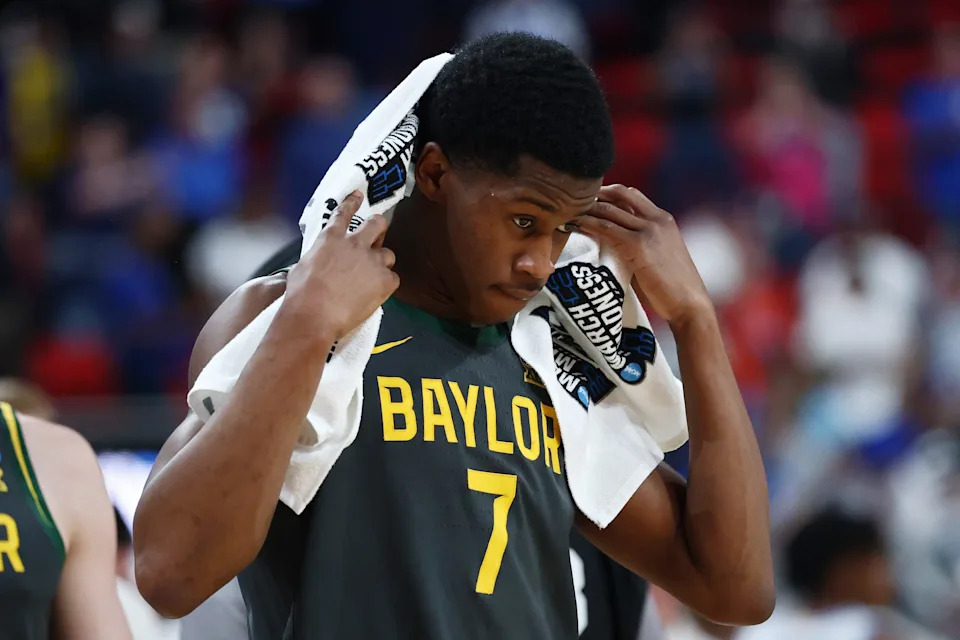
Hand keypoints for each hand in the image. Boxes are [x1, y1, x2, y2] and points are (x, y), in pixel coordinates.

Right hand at [282, 191, 398, 340]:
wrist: (314, 314)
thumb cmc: (302, 294)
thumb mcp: (303, 266)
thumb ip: (318, 258)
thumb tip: (320, 263)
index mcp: (331, 238)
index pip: (344, 213)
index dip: (353, 202)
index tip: (359, 195)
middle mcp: (355, 244)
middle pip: (377, 224)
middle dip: (379, 226)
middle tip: (379, 231)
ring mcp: (372, 261)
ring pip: (388, 254)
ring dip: (382, 262)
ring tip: (373, 276)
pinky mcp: (385, 280)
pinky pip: (393, 278)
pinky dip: (386, 285)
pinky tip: (376, 294)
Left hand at [576, 185, 712, 326]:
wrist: (689, 304)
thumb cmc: (671, 289)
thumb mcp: (656, 257)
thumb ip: (638, 245)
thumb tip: (613, 244)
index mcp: (663, 220)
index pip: (632, 196)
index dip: (610, 194)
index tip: (590, 200)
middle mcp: (657, 219)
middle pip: (621, 193)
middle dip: (596, 194)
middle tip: (575, 202)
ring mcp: (649, 230)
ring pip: (611, 209)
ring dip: (587, 209)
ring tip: (568, 212)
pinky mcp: (639, 245)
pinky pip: (607, 228)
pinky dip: (588, 224)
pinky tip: (574, 225)